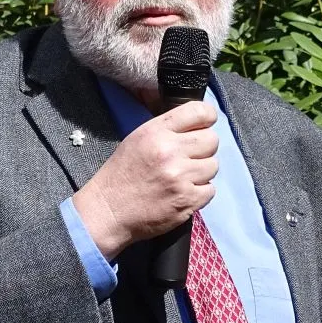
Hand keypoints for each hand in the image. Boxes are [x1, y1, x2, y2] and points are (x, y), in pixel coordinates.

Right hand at [71, 100, 218, 259]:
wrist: (108, 211)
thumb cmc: (121, 174)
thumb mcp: (138, 139)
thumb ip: (167, 129)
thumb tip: (199, 125)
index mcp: (156, 132)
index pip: (200, 112)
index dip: (208, 118)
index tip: (205, 125)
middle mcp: (170, 151)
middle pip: (212, 140)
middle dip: (204, 148)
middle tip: (190, 157)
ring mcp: (180, 177)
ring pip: (213, 165)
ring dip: (202, 172)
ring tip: (184, 177)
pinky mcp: (187, 200)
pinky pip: (210, 189)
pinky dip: (200, 192)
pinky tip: (184, 192)